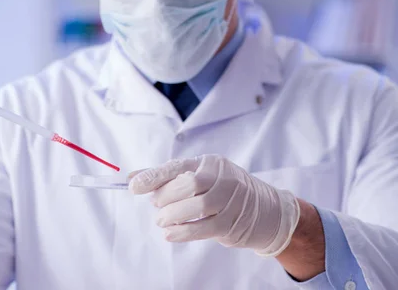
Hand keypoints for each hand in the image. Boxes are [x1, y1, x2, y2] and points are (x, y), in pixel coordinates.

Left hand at [129, 155, 299, 255]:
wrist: (264, 210)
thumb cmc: (222, 191)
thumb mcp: (199, 176)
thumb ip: (167, 177)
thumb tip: (133, 178)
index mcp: (210, 163)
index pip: (178, 166)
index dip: (154, 176)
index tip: (133, 186)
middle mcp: (223, 177)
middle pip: (189, 184)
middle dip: (166, 196)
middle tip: (157, 206)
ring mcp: (231, 200)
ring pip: (198, 206)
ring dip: (173, 215)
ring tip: (162, 221)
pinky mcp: (232, 222)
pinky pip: (204, 227)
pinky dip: (183, 232)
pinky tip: (170, 234)